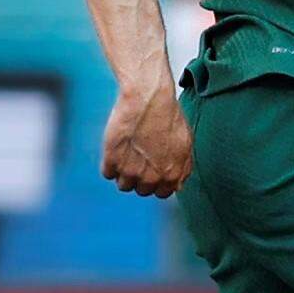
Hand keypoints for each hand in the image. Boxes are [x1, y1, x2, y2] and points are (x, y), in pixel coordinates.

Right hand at [100, 81, 191, 197]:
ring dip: (124, 172)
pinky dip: (110, 164)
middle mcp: (151, 178)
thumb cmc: (167, 116)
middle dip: (141, 177)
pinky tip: (117, 148)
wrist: (147, 99)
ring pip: (124, 185)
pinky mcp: (112, 162)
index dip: (157, 181)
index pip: (162, 193)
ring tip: (127, 152)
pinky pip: (108, 173)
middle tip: (139, 157)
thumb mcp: (185, 143)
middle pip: (142, 190)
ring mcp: (130, 172)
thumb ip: (182, 167)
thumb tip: (177, 183)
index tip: (152, 170)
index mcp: (171, 176)